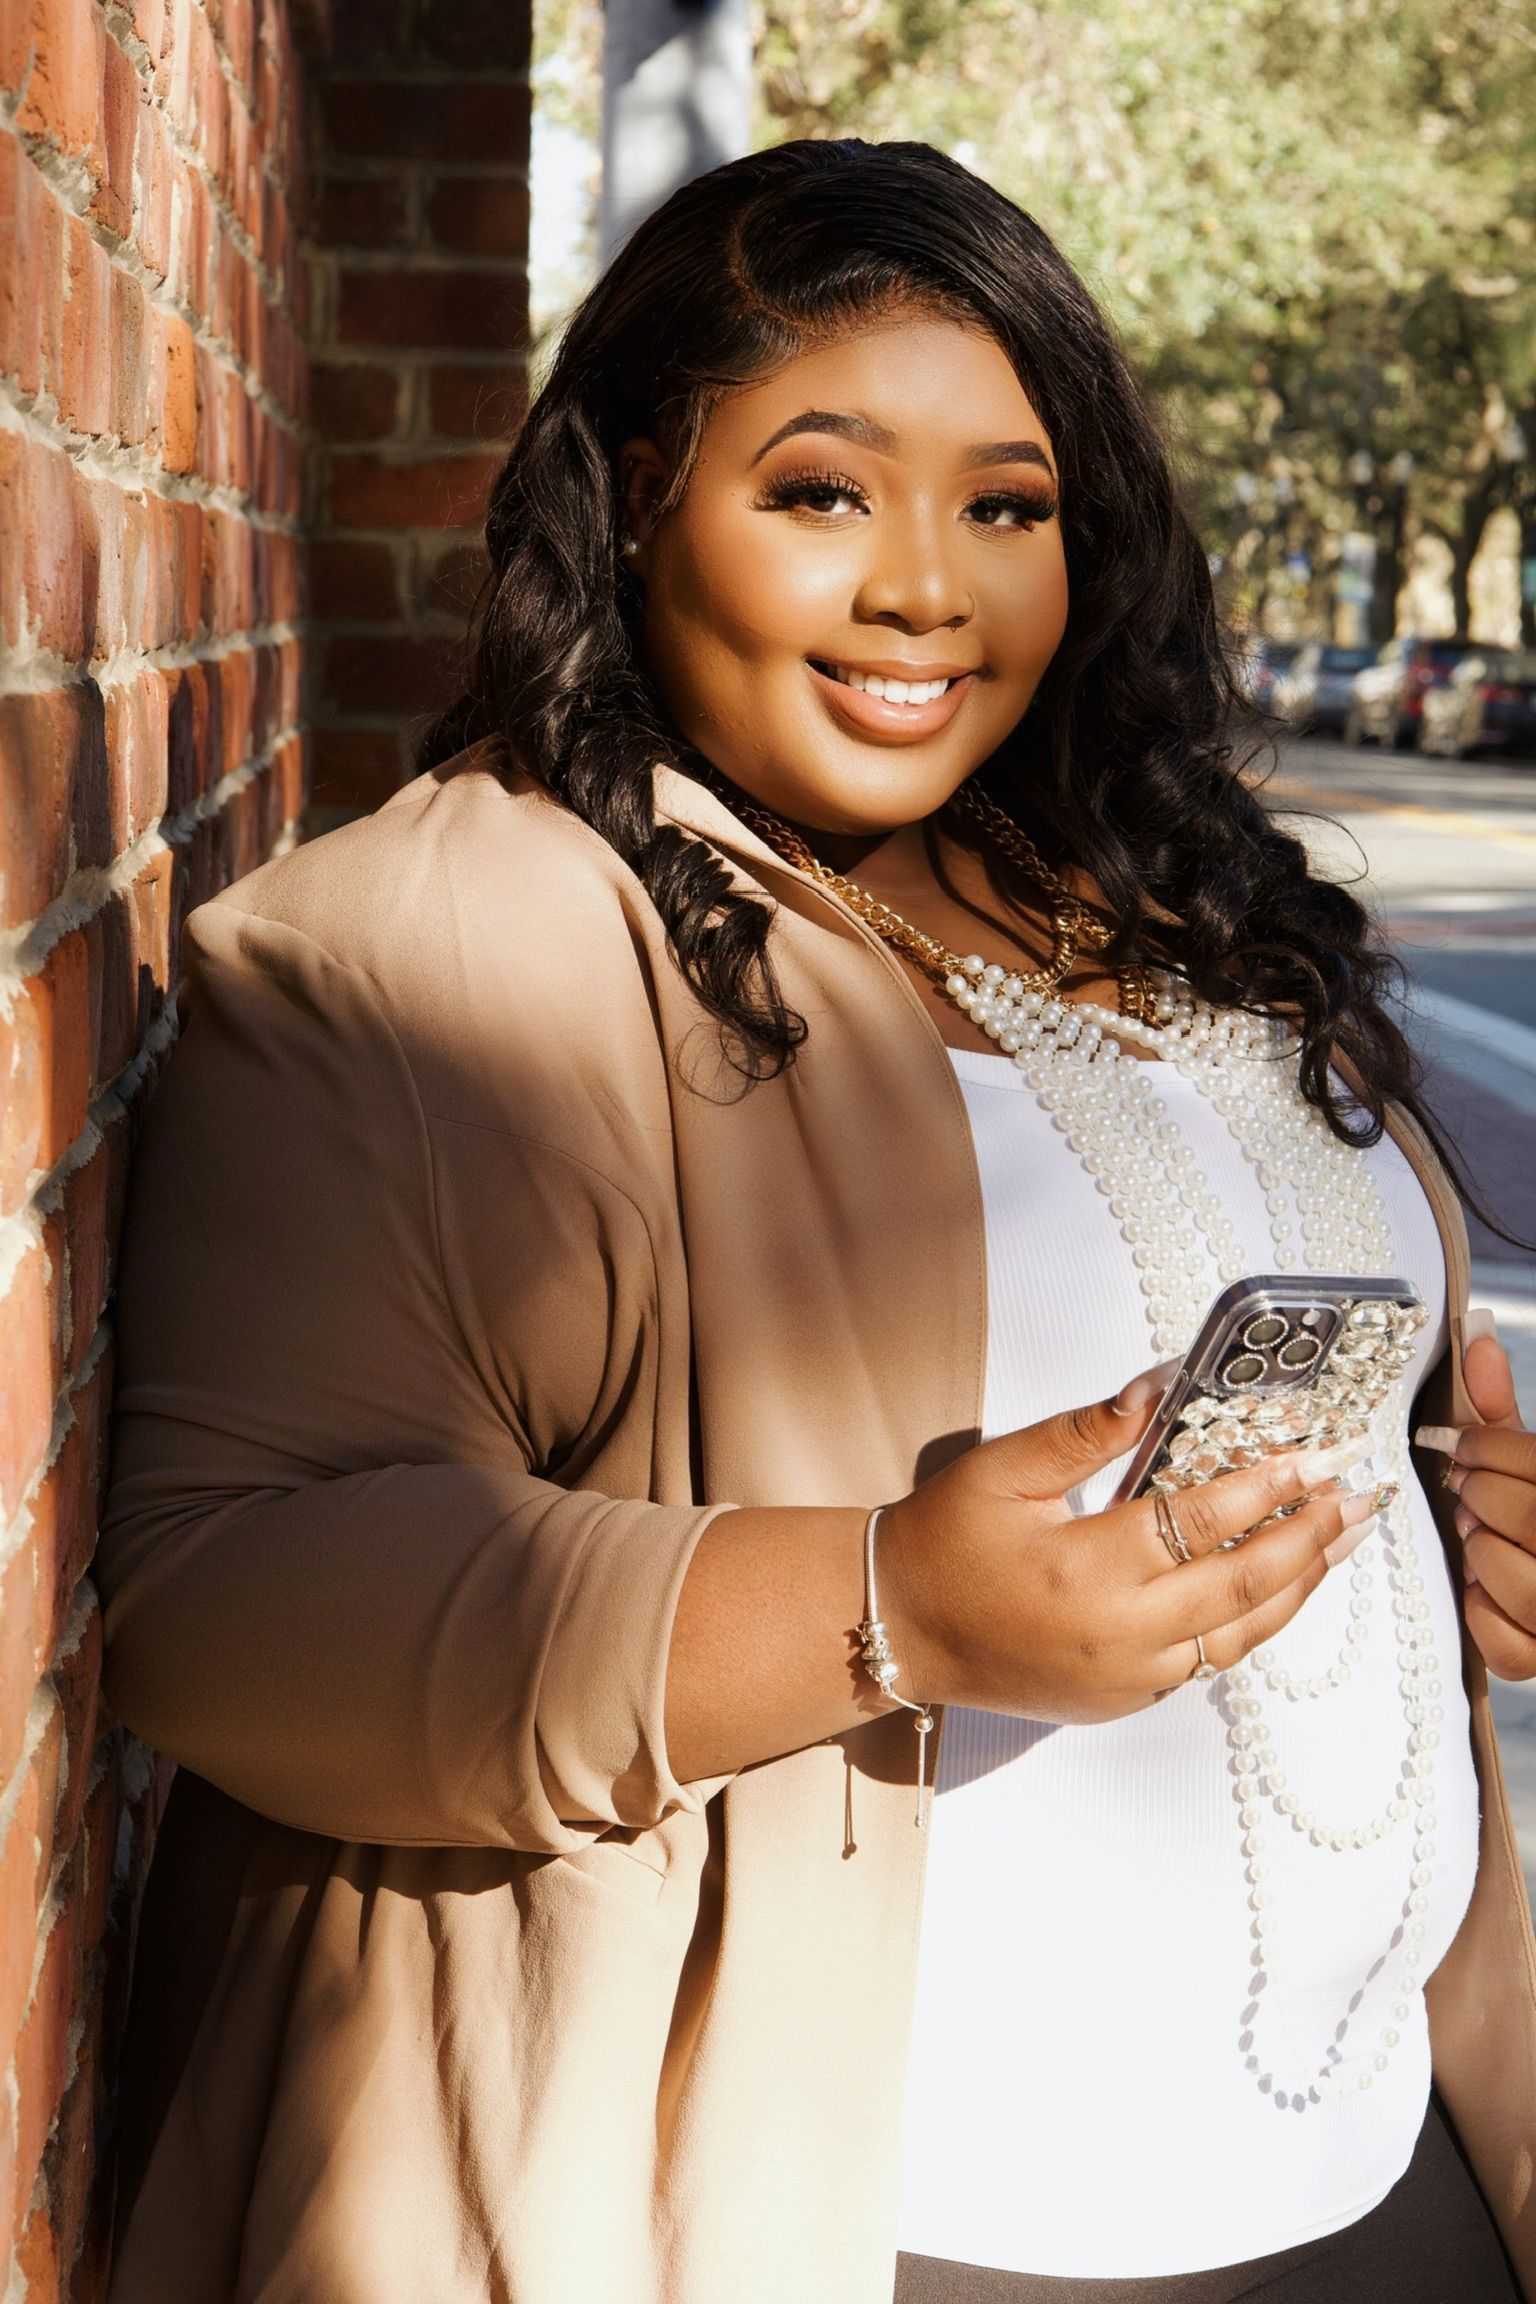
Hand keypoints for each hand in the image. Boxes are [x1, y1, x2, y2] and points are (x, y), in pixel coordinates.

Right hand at [874, 1368, 1384, 1723]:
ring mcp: (1126, 1678)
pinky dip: (1253, 1623)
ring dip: (1299, 1587)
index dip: (1267, 1486)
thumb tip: (1158, 1388)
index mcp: (1085, 1572)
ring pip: (1240, 1637)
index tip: (1317, 1456)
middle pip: (1243, 1587)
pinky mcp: (1124, 1700)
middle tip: (1358, 1496)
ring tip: (1341, 1540)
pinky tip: (1280, 1587)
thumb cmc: (944, 1541)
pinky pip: (1209, 1663)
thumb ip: (1083, 1432)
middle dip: (1310, 1538)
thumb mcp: (1000, 1469)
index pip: (1200, 1522)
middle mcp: (1117, 1635)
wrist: (901, 1628)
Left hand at [1417, 1315, 1535, 1680]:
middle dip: (1483, 1496)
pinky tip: (1485, 1587)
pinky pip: (1506, 1648)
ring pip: (1522, 1584)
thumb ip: (1500, 1411)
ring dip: (1483, 1553)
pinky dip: (1482, 1614)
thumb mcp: (1529, 1465)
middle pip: (1531, 1519)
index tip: (1460, 1445)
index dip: (1489, 1449)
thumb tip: (1475, 1337)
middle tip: (1466, 1489)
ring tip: (1479, 1534)